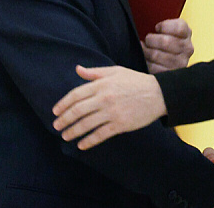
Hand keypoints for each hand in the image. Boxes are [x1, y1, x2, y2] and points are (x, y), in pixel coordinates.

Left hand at [52, 65, 166, 149]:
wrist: (158, 94)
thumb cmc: (136, 81)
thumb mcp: (116, 71)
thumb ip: (95, 72)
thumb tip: (77, 69)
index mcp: (102, 84)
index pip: (76, 95)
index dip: (63, 104)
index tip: (55, 111)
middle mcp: (104, 98)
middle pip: (78, 111)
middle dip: (64, 120)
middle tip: (56, 126)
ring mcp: (112, 112)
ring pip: (86, 124)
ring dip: (73, 131)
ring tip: (65, 136)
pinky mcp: (120, 124)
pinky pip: (100, 134)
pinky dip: (89, 141)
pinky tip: (81, 144)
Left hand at [142, 18, 193, 73]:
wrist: (165, 57)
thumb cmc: (162, 39)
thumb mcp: (165, 27)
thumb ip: (162, 23)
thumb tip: (151, 19)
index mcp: (186, 32)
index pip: (179, 27)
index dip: (165, 26)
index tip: (157, 27)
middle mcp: (188, 48)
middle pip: (166, 42)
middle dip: (151, 39)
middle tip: (148, 39)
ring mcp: (181, 63)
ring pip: (158, 55)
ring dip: (146, 51)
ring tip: (144, 49)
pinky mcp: (172, 74)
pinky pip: (155, 69)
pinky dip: (147, 63)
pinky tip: (147, 60)